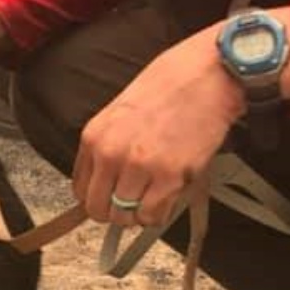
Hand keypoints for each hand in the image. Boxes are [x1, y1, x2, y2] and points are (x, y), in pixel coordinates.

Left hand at [72, 29, 244, 227]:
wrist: (209, 73)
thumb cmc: (169, 86)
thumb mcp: (120, 111)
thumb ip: (108, 144)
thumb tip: (105, 179)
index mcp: (94, 136)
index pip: (80, 189)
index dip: (96, 199)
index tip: (110, 198)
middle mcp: (111, 153)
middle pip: (98, 208)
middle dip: (114, 212)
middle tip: (132, 205)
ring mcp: (139, 166)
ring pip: (124, 216)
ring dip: (138, 214)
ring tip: (153, 198)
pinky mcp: (170, 175)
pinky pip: (153, 215)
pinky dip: (158, 214)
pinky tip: (166, 198)